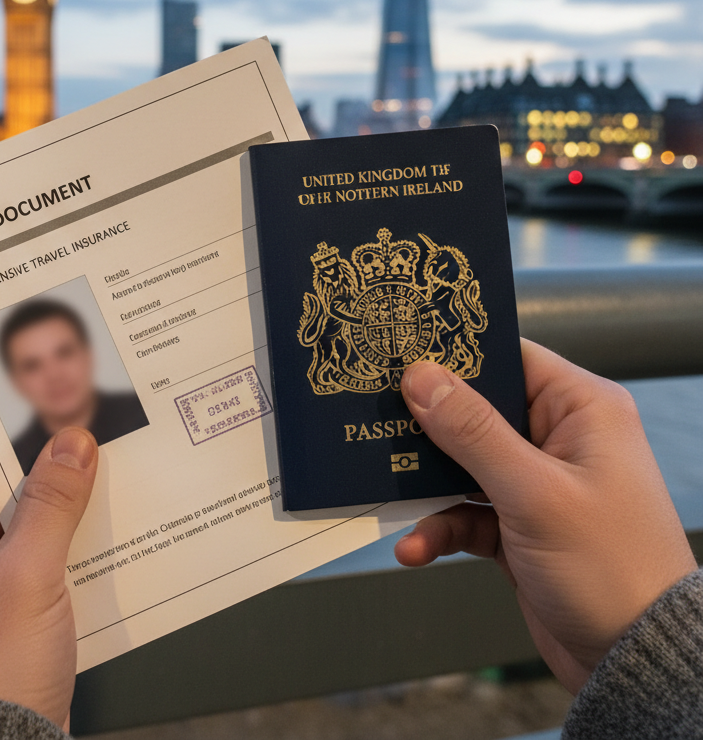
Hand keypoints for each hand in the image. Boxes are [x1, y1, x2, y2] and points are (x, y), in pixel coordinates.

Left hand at [0, 427, 97, 726]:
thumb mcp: (26, 575)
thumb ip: (51, 501)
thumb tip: (71, 444)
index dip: (13, 431)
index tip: (60, 416)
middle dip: (47, 477)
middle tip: (96, 455)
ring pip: (19, 526)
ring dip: (60, 518)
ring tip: (104, 498)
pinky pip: (29, 564)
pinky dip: (61, 554)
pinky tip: (99, 546)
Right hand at [394, 339, 695, 692]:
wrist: (635, 662)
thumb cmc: (612, 570)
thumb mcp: (534, 493)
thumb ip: (472, 432)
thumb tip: (421, 376)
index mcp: (581, 409)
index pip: (508, 358)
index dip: (455, 353)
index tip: (400, 352)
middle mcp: (558, 438)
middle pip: (475, 409)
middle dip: (427, 423)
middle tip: (378, 421)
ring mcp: (536, 482)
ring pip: (462, 462)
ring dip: (427, 484)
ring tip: (391, 493)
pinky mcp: (517, 523)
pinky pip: (464, 510)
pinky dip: (439, 526)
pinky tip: (416, 547)